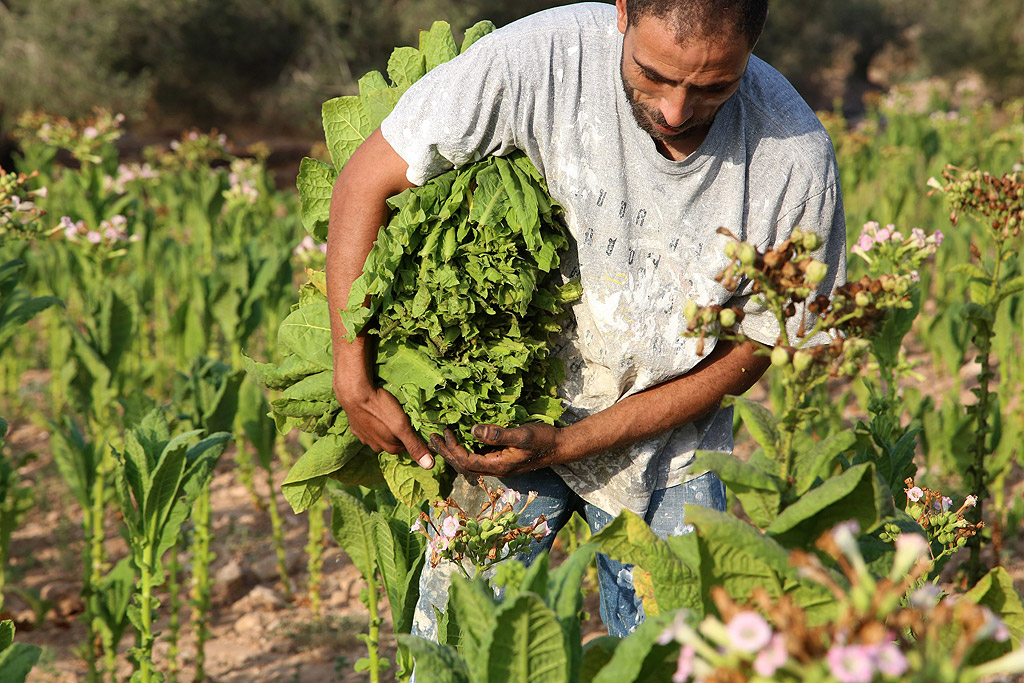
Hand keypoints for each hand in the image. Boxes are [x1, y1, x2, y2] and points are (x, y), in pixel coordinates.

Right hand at [335, 380, 432, 468]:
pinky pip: (367, 428)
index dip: (411, 435)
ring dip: (384, 428)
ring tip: (387, 414)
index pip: (406, 446)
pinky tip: (373, 413)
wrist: (354, 394)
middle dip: (398, 433)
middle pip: (392, 442)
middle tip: (400, 416)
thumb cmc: (381, 408)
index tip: (411, 424)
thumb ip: (415, 445)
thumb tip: (429, 466)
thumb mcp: (402, 426)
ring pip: (379, 436)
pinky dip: (372, 423)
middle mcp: (375, 446)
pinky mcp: (355, 427)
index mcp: (389, 447)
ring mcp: (363, 437)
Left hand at [428, 423, 563, 476]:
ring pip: (468, 464)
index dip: (453, 449)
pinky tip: (459, 441)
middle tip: (431, 438)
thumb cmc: (544, 439)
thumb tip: (472, 430)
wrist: (560, 447)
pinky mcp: (501, 460)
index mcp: (499, 465)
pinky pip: (476, 458)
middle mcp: (496, 469)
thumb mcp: (523, 434)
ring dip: (452, 453)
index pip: (467, 461)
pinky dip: (464, 450)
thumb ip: (498, 434)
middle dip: (446, 453)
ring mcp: (498, 465)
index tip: (445, 432)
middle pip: (463, 466)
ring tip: (439, 440)